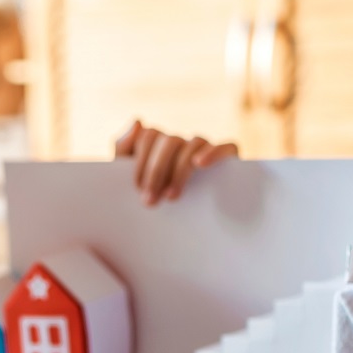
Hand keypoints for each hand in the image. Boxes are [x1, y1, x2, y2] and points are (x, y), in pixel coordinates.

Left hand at [115, 122, 238, 205]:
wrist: (168, 231)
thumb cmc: (149, 197)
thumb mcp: (129, 177)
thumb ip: (124, 148)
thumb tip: (139, 121)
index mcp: (158, 143)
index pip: (150, 136)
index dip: (142, 161)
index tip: (138, 188)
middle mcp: (182, 141)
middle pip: (170, 140)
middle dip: (156, 171)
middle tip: (149, 201)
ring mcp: (204, 148)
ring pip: (194, 143)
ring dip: (180, 170)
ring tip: (171, 197)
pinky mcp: (228, 158)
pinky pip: (227, 146)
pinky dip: (214, 151)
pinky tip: (200, 164)